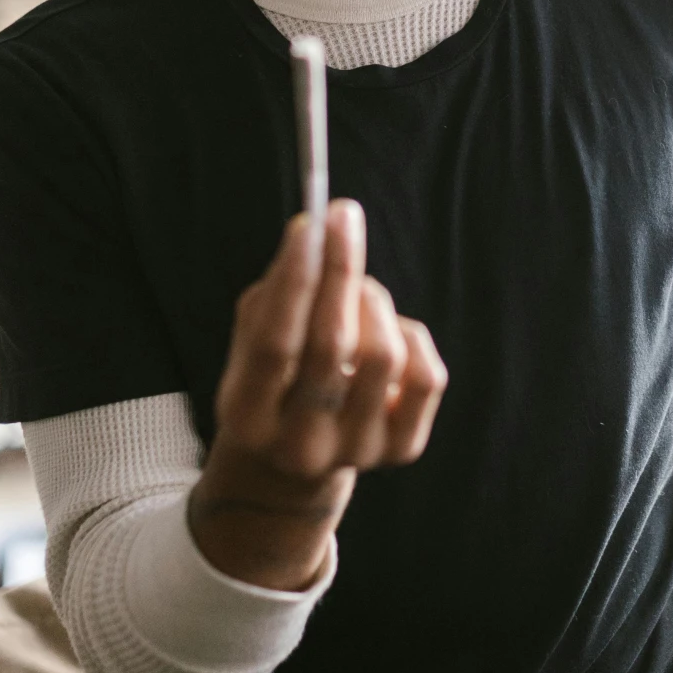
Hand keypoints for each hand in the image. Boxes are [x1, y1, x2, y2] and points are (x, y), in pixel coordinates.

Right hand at [187, 199, 447, 592]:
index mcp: (247, 418)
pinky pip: (425, 375)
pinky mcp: (402, 450)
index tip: (310, 222)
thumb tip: (313, 230)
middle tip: (342, 216)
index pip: (273, 343)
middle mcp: (300, 446)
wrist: (301, 456)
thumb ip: (276, 288)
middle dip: (340, 269)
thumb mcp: (254, 338)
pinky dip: (410, 335)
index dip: (294, 280)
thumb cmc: (276, 375)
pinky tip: (388, 334)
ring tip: (360, 293)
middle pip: (330, 346)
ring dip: (373, 302)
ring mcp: (356, 452)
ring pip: (383, 354)